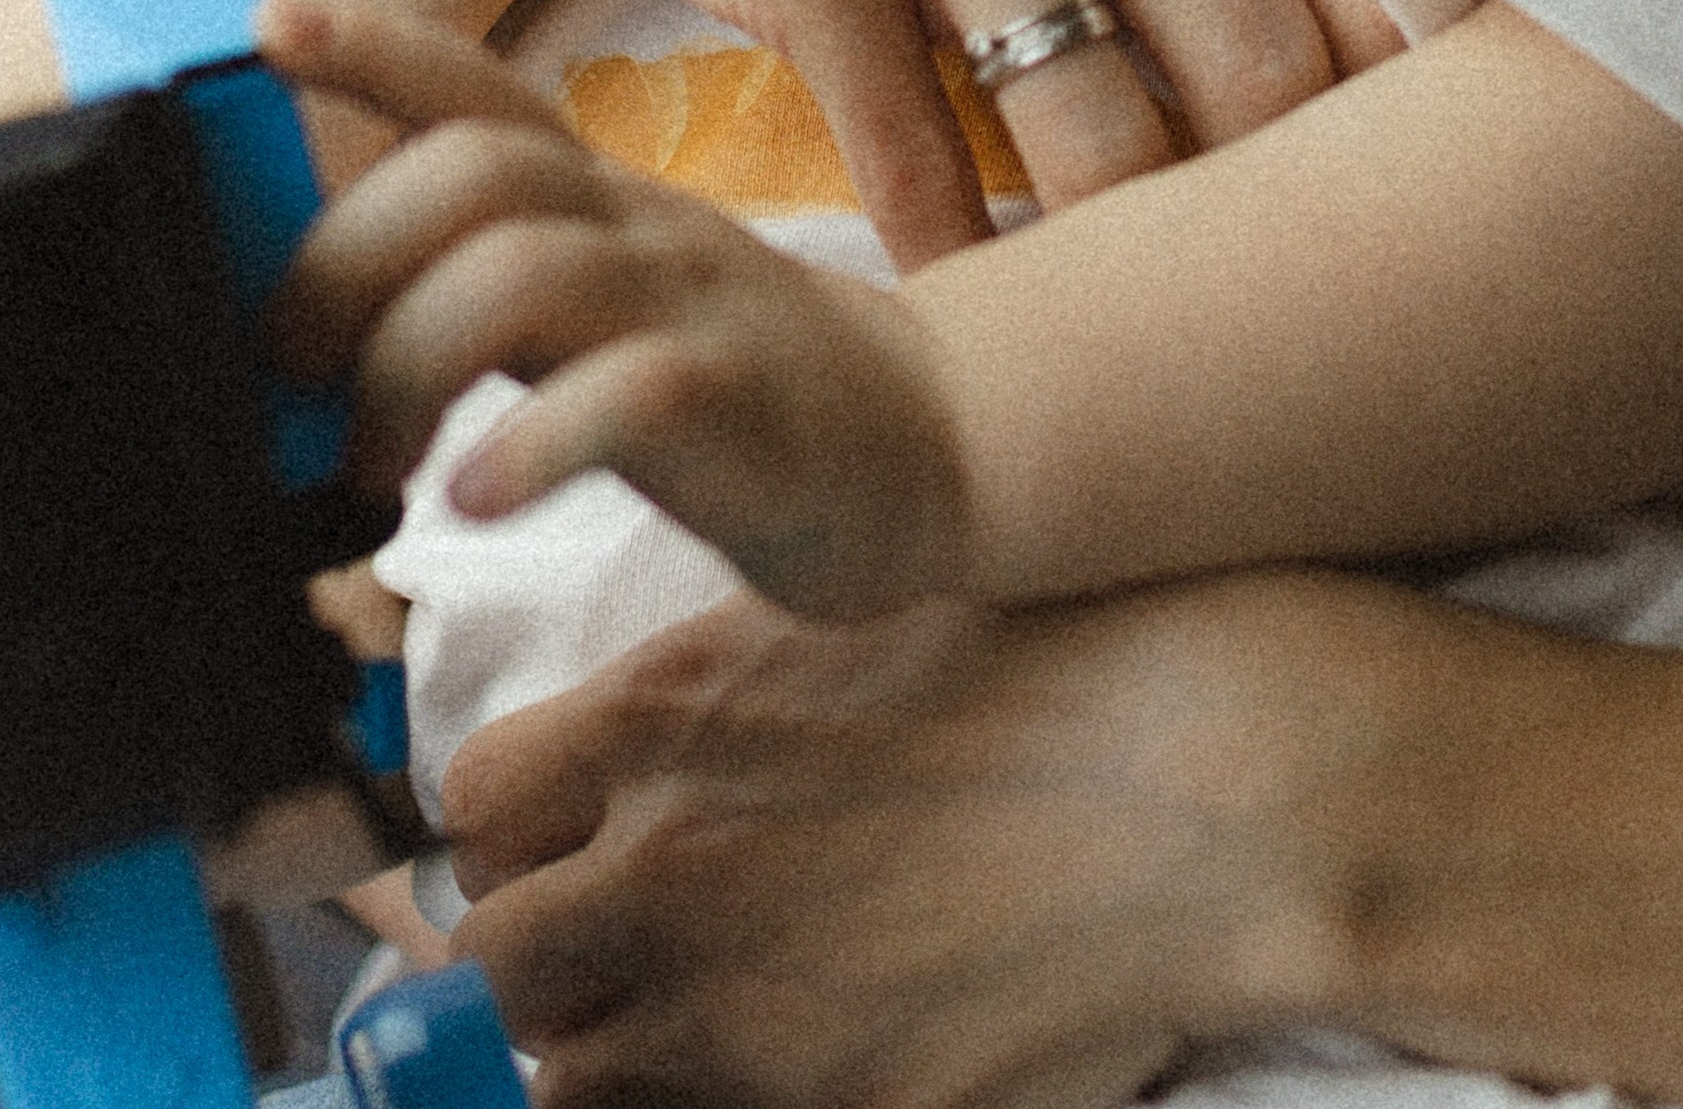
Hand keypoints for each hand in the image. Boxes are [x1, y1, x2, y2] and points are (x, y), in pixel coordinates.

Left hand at [265, 4, 968, 617]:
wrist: (934, 438)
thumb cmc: (728, 374)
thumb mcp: (603, 299)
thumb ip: (479, 283)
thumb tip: (309, 312)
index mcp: (594, 193)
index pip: (472, 86)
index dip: (369, 46)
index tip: (262, 21)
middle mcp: (635, 225)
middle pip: (468, 174)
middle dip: (342, 258)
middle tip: (286, 368)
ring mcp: (693, 306)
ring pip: (523, 274)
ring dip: (406, 365)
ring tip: (371, 466)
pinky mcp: (742, 407)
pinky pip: (622, 400)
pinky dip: (525, 448)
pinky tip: (471, 501)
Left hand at [439, 579, 1348, 1108]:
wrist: (1215, 778)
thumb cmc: (1052, 664)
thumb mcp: (843, 622)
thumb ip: (703, 700)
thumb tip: (622, 753)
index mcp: (669, 724)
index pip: (467, 805)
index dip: (503, 831)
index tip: (553, 836)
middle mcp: (677, 871)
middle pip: (495, 962)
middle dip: (538, 957)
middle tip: (616, 943)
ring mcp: (748, 1015)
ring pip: (571, 1080)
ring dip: (610, 1050)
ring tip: (699, 1012)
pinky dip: (715, 1101)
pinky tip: (796, 1060)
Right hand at [517, 0, 1401, 265]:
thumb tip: (1409, 67)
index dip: (1415, 125)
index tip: (1402, 223)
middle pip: (1261, 81)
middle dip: (1276, 224)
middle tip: (1262, 317)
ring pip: (1099, 149)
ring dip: (1117, 276)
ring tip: (1133, 352)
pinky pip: (915, 170)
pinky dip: (958, 269)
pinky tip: (975, 316)